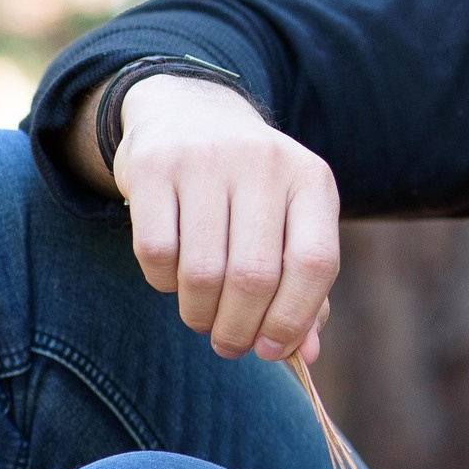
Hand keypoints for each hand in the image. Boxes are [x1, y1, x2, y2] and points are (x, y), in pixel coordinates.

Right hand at [111, 74, 338, 362]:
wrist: (190, 112)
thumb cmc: (251, 191)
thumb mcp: (291, 222)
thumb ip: (304, 288)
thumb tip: (306, 356)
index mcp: (311, 180)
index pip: (314, 262)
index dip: (294, 317)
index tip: (271, 350)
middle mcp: (264, 164)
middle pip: (255, 275)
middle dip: (239, 328)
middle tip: (229, 344)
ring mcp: (207, 161)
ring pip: (202, 271)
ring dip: (200, 314)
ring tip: (202, 319)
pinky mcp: (154, 167)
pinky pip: (156, 253)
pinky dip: (162, 284)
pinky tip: (172, 281)